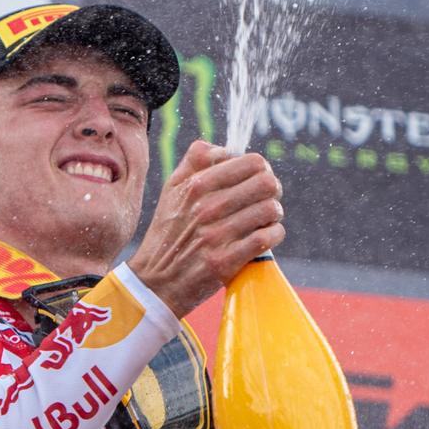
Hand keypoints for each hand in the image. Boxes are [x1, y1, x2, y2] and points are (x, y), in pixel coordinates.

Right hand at [127, 140, 283, 316]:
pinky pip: (268, 237)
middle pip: (267, 183)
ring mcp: (217, 235)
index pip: (252, 162)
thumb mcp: (171, 189)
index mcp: (196, 185)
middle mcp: (207, 207)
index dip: (261, 169)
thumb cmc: (168, 231)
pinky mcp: (226, 261)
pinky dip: (273, 235)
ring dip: (273, 214)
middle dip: (272, 190)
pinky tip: (264, 236)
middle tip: (265, 199)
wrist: (156, 279)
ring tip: (263, 219)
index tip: (256, 180)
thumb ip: (195, 160)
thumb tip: (227, 149)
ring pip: (270, 210)